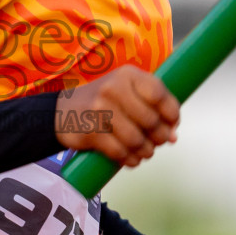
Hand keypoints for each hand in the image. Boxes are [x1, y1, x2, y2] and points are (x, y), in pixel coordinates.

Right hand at [54, 66, 178, 167]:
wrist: (61, 112)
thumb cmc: (104, 103)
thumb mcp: (127, 93)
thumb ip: (152, 108)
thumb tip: (174, 136)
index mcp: (127, 75)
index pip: (158, 94)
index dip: (171, 113)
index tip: (172, 125)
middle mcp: (113, 87)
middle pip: (150, 120)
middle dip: (159, 137)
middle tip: (157, 143)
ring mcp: (99, 109)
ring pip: (136, 139)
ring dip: (146, 151)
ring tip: (145, 152)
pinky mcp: (90, 131)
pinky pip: (120, 152)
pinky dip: (130, 159)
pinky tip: (130, 158)